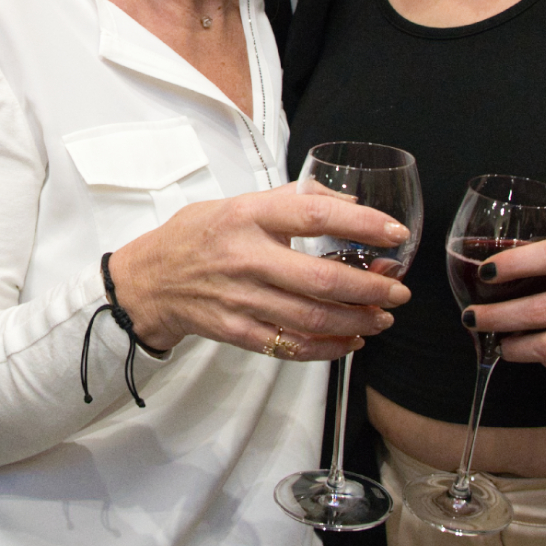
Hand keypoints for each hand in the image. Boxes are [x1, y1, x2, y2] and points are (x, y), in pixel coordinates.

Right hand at [108, 183, 411, 361]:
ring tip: (383, 317)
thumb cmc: (195, 237)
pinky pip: (292, 345)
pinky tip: (350, 341)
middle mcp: (246, 258)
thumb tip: (343, 197)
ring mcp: (242, 299)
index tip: (394, 232)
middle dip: (371, 288)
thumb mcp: (236, 203)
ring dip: (358, 321)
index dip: (361, 223)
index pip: (314, 215)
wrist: (147, 282)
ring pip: (313, 318)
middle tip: (398, 289)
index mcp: (248, 216)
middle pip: (322, 279)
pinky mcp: (238, 331)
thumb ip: (288, 199)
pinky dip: (328, 347)